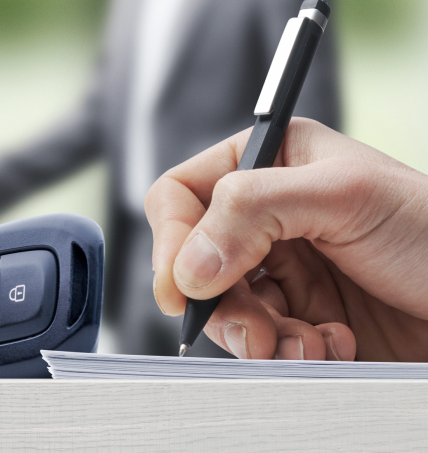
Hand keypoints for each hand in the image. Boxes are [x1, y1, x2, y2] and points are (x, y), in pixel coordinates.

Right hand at [145, 118, 427, 361]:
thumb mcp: (342, 196)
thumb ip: (252, 210)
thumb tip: (188, 264)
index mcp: (267, 161)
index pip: (183, 194)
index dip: (171, 238)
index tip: (180, 288)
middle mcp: (267, 212)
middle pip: (196, 258)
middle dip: (221, 301)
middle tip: (255, 329)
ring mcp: (284, 265)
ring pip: (225, 305)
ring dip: (258, 333)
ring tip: (304, 342)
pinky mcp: (303, 313)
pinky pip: (263, 339)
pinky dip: (289, 351)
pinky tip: (332, 344)